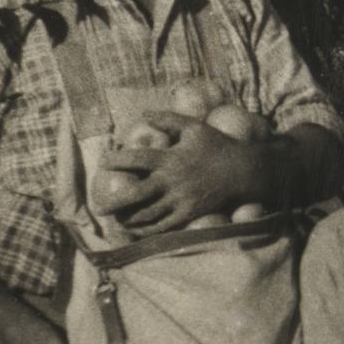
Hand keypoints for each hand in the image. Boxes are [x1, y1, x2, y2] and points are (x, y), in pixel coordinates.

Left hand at [101, 110, 270, 234]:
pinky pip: (165, 225)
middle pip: (135, 194)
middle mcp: (173, 181)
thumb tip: (143, 114)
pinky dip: (148, 229)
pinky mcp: (190, 213)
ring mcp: (182, 200)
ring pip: (148, 213)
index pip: (135, 159)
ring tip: (115, 219)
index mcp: (170, 158)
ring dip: (128, 218)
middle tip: (98, 206)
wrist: (244, 171)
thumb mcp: (193, 127)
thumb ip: (167, 119)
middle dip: (114, 201)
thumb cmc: (218, 146)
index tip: (103, 163)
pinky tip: (137, 229)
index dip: (116, 161)